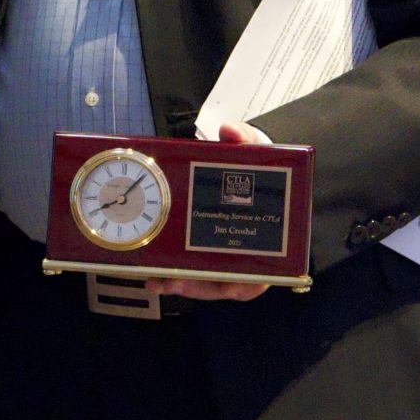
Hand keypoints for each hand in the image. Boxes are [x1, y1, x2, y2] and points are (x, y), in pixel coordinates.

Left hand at [150, 120, 274, 302]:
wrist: (246, 168)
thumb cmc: (255, 167)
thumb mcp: (255, 152)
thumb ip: (244, 140)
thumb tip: (231, 132)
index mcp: (266, 237)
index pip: (262, 272)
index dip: (247, 283)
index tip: (230, 287)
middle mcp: (246, 254)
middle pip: (226, 284)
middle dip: (199, 287)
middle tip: (174, 282)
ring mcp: (223, 257)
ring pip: (204, 282)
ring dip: (179, 283)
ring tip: (156, 280)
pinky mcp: (201, 253)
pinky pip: (189, 270)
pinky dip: (172, 273)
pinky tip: (152, 271)